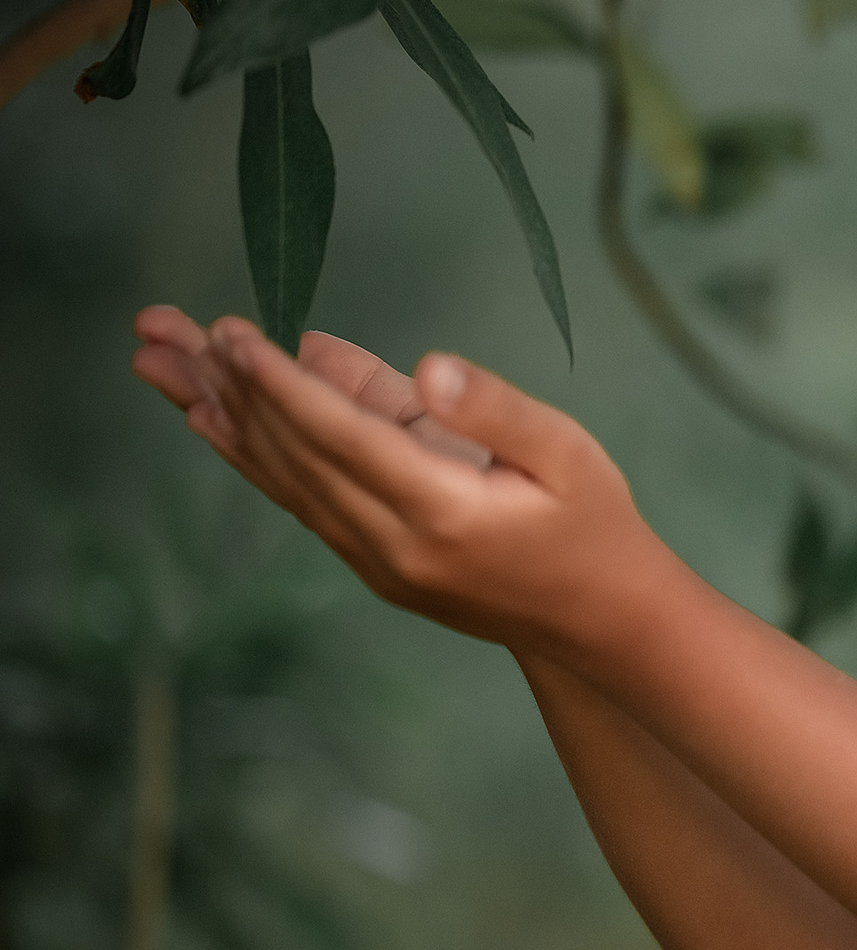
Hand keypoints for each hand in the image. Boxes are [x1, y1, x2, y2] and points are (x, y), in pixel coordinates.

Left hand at [131, 307, 672, 654]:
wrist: (603, 621)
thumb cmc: (594, 524)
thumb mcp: (567, 452)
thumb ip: (495, 408)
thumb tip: (429, 366)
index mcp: (443, 512)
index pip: (340, 438)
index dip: (281, 383)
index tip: (231, 333)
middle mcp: (395, 547)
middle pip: (293, 456)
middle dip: (229, 387)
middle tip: (167, 328)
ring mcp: (378, 565)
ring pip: (284, 482)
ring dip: (221, 420)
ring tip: (160, 367)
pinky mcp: (375, 569)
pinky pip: (301, 504)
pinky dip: (255, 458)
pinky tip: (216, 424)